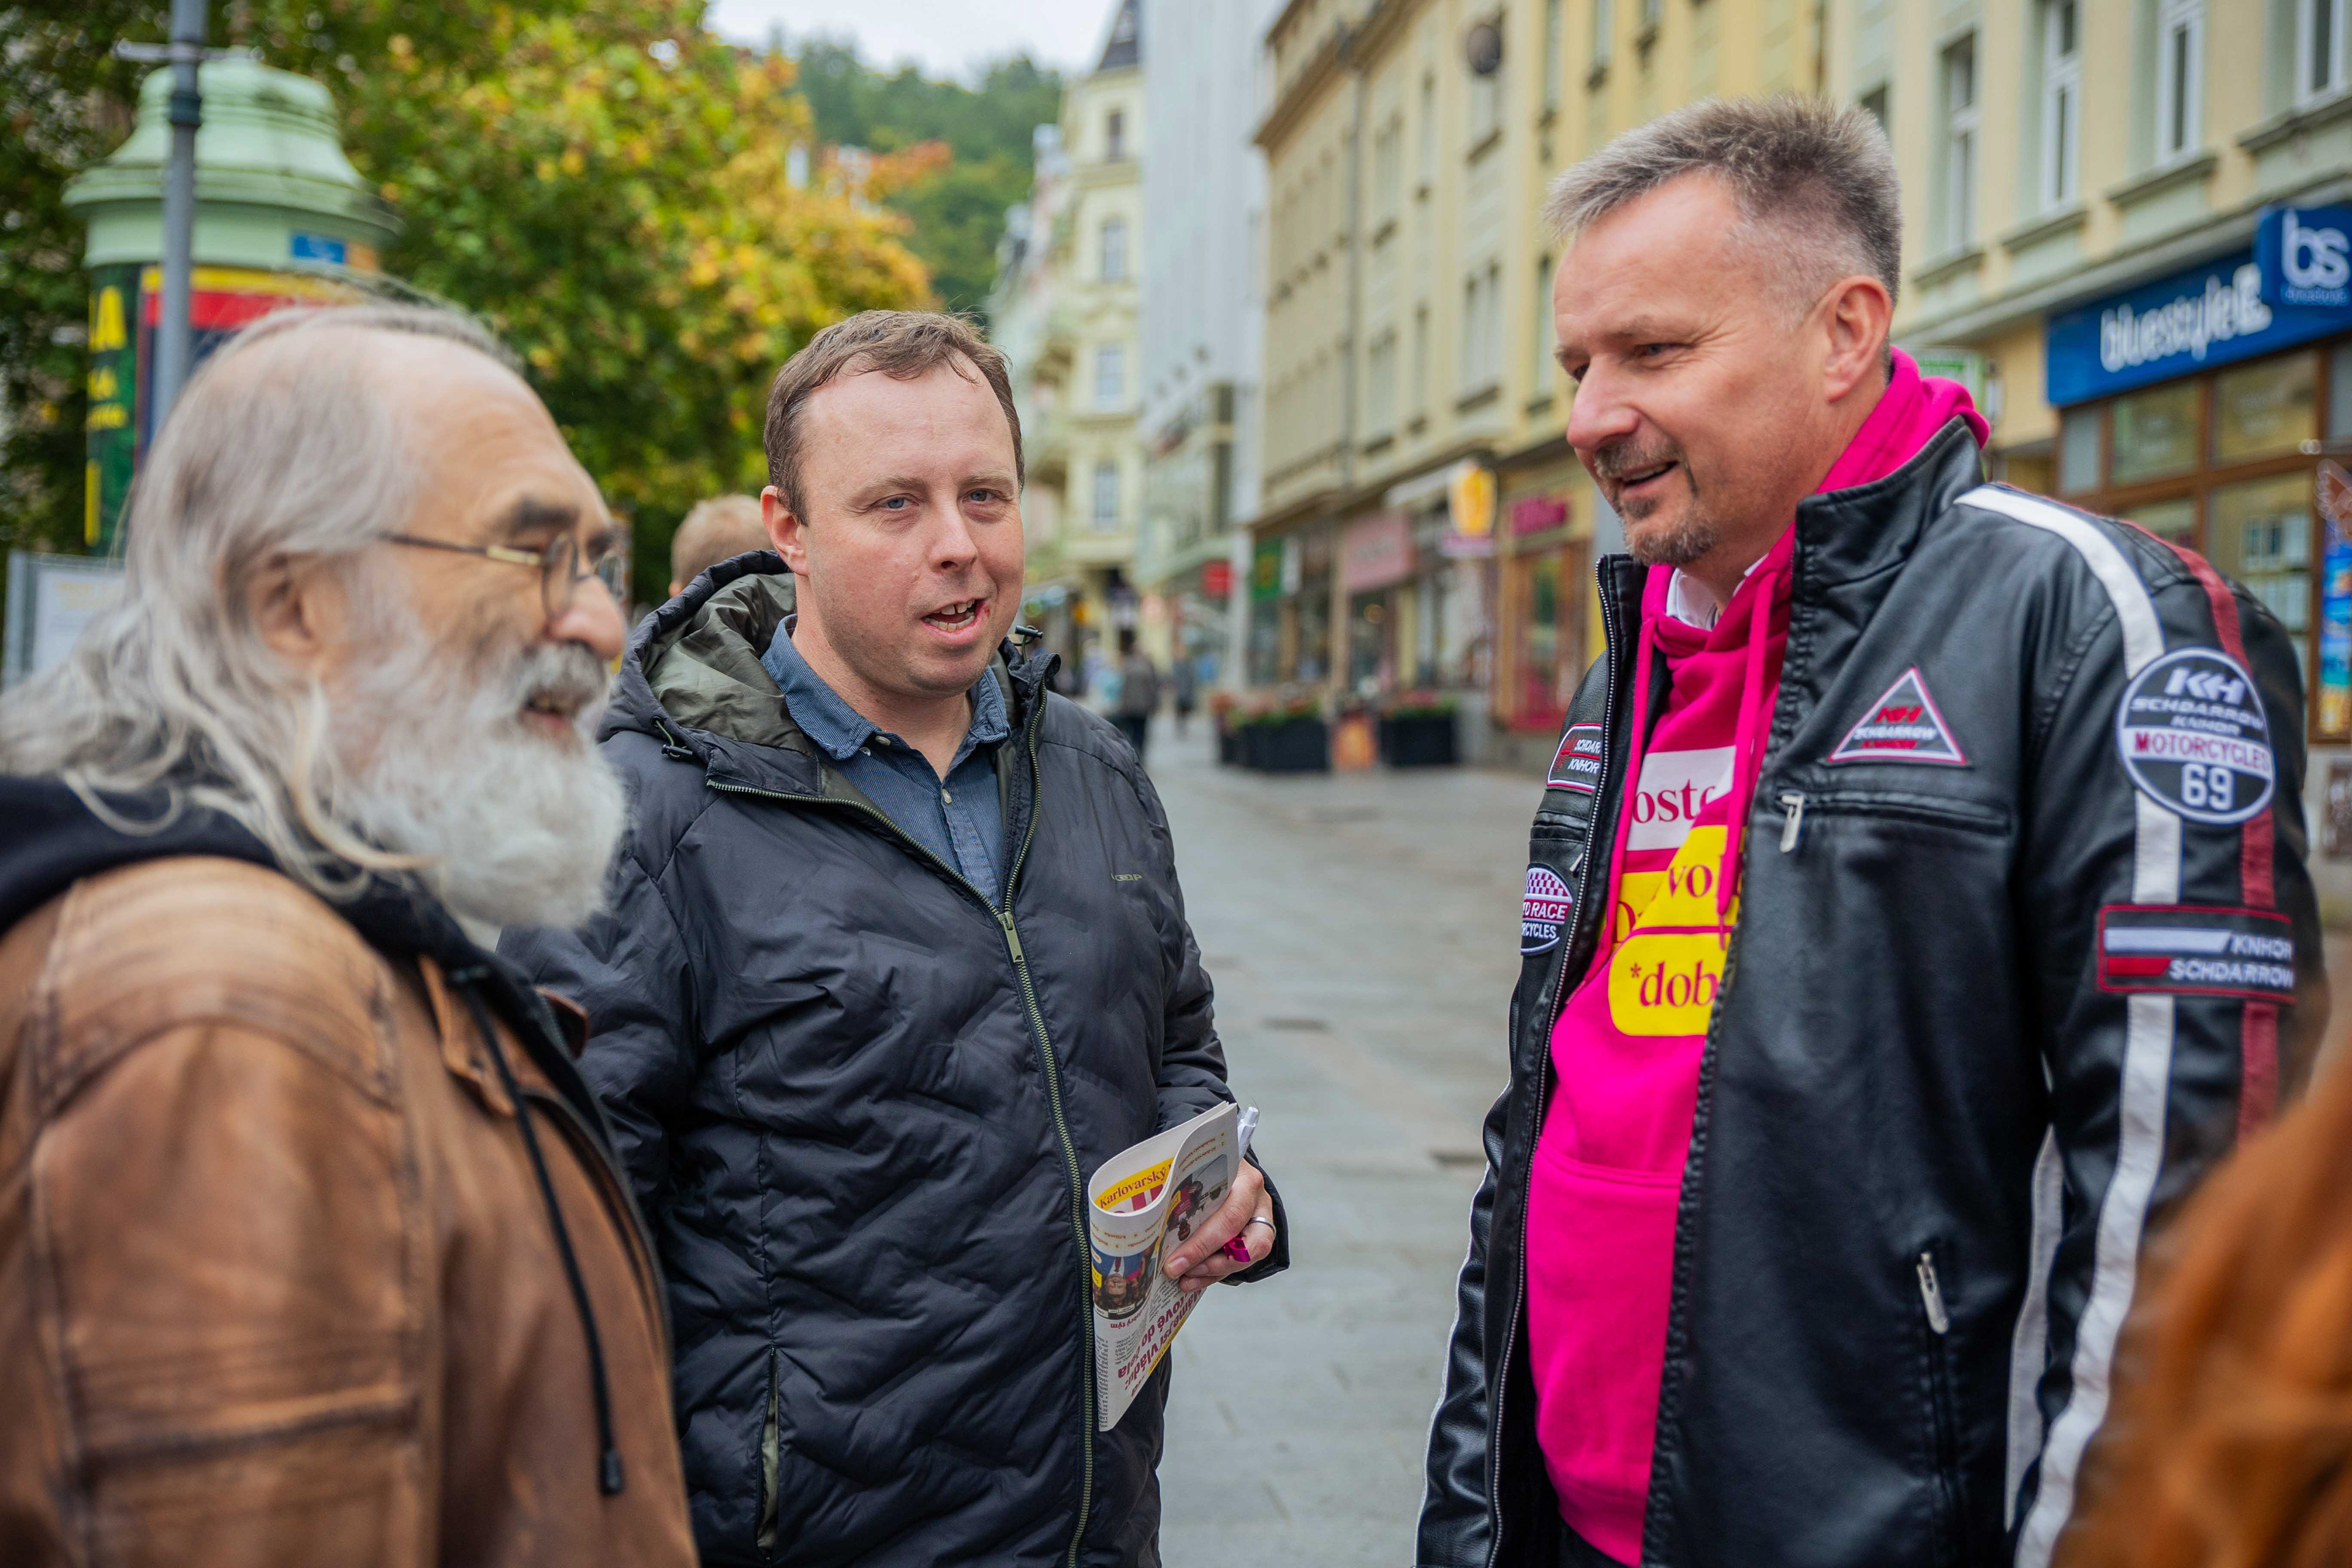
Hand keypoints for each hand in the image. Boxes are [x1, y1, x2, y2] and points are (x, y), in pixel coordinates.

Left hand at [1162, 1161, 1273, 1293]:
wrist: (1227, 1164)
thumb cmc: (1208, 1165)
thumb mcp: (1195, 1167)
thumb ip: (1179, 1185)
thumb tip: (1149, 1212)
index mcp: (1245, 1181)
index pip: (1229, 1217)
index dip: (1202, 1244)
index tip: (1174, 1261)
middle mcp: (1258, 1203)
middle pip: (1246, 1245)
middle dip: (1208, 1264)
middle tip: (1177, 1271)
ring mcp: (1260, 1222)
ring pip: (1248, 1258)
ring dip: (1213, 1273)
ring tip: (1184, 1279)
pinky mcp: (1255, 1237)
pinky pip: (1239, 1262)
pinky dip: (1215, 1274)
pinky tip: (1193, 1278)